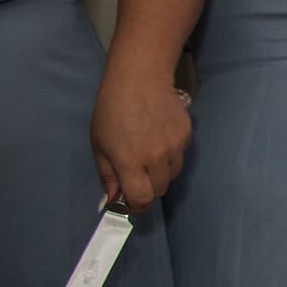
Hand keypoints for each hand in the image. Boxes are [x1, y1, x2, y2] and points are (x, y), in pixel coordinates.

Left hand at [90, 72, 191, 212]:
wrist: (139, 80)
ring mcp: (175, 146)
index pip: (142, 199)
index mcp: (130, 161)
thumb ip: (108, 176)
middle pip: (160, 190)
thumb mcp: (99, 146)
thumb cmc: (111, 111)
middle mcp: (156, 157)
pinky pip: (180, 156)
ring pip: (172, 174)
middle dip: (147, 189)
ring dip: (160, 173)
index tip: (130, 204)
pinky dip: (170, 156)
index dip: (136, 207)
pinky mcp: (187, 135)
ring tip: (148, 155)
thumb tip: (113, 201)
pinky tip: (159, 138)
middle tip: (136, 176)